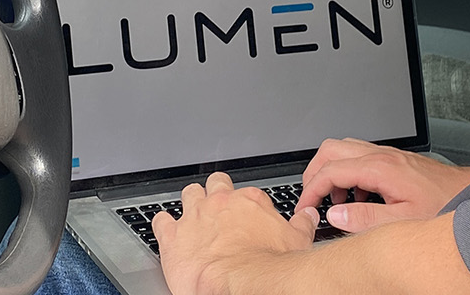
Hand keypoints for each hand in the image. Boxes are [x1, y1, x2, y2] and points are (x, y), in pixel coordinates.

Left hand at [155, 172, 317, 294]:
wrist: (235, 285)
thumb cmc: (265, 268)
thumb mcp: (298, 243)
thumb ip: (302, 224)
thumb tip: (308, 215)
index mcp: (250, 202)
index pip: (248, 193)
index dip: (247, 206)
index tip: (248, 218)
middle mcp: (220, 203)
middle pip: (216, 184)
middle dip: (217, 192)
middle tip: (220, 207)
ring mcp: (194, 217)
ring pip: (188, 194)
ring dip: (190, 202)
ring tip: (194, 214)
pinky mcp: (172, 236)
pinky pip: (160, 220)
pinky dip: (162, 224)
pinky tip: (166, 227)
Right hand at [296, 139, 469, 233]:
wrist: (468, 191)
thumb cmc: (443, 204)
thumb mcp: (402, 220)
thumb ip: (365, 218)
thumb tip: (334, 214)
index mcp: (379, 168)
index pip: (330, 171)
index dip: (311, 190)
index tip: (305, 207)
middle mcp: (381, 155)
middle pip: (330, 149)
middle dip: (314, 172)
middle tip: (312, 197)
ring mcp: (387, 154)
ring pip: (343, 149)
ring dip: (332, 172)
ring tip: (337, 199)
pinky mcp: (393, 159)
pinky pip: (359, 156)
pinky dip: (348, 173)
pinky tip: (360, 195)